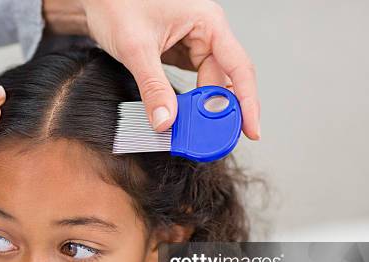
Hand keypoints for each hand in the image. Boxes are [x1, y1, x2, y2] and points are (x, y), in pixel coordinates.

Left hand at [44, 0, 259, 138]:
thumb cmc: (117, 4)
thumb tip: (166, 122)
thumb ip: (152, 87)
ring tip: (196, 132)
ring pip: (209, 83)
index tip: (251, 130)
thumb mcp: (136, 49)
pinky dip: (190, 102)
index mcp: (207, 23)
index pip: (238, 67)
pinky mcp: (181, 53)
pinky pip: (194, 82)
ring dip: (203, 108)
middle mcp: (207, 32)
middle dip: (219, 111)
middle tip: (214, 140)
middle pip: (225, 80)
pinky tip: (185, 117)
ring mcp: (195, 43)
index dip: (247, 102)